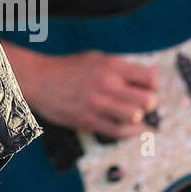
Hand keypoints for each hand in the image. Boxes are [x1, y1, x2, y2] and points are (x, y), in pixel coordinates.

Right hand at [4, 45, 159, 136]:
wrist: (37, 79)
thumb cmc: (67, 68)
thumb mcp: (95, 58)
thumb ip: (119, 68)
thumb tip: (144, 78)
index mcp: (111, 65)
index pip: (150, 78)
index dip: (153, 85)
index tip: (148, 88)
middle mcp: (107, 83)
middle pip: (148, 101)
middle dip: (148, 104)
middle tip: (142, 104)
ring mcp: (97, 103)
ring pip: (135, 117)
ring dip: (137, 117)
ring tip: (134, 115)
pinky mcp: (88, 120)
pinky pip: (118, 131)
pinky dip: (130, 132)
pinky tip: (131, 128)